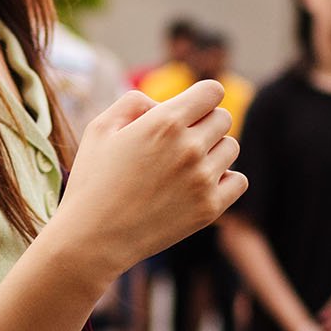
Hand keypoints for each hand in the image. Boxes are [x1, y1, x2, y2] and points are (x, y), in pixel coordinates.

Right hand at [47, 83, 246, 283]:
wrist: (92, 239)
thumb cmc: (92, 181)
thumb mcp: (100, 128)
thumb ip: (133, 102)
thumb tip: (162, 104)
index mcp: (164, 122)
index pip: (212, 91)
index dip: (201, 98)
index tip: (189, 110)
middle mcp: (189, 148)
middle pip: (223, 118)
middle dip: (204, 123)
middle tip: (179, 142)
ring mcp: (202, 180)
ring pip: (231, 147)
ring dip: (213, 150)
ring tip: (185, 165)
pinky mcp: (209, 208)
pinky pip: (238, 180)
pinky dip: (224, 179)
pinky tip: (199, 184)